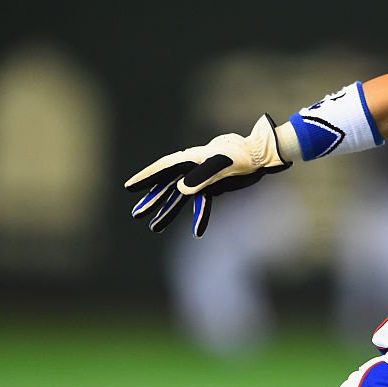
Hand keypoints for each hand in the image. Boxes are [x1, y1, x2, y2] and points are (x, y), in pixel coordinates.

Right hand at [125, 114, 291, 236]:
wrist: (258, 155)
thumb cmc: (240, 155)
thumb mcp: (223, 164)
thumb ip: (202, 175)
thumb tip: (181, 189)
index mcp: (191, 159)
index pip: (164, 169)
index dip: (146, 178)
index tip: (129, 187)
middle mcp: (192, 169)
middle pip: (168, 186)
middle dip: (153, 200)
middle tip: (136, 214)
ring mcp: (202, 179)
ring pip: (180, 197)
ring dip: (168, 211)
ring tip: (154, 228)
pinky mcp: (212, 187)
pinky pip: (201, 204)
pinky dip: (198, 217)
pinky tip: (196, 232)